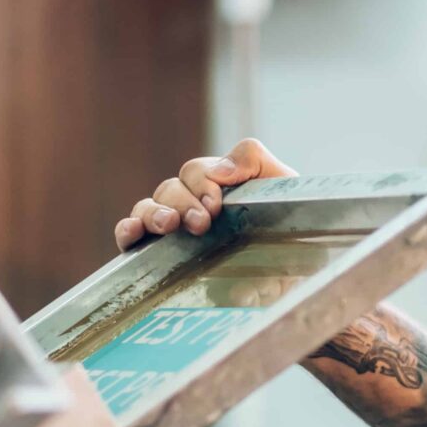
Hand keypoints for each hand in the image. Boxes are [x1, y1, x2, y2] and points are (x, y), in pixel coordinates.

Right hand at [116, 137, 294, 249]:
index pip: (195, 173)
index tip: (216, 205)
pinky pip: (132, 235)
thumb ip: (253, 160)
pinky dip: (127, 231)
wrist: (300, 267)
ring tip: (168, 226)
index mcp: (215, 183)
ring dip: (153, 214)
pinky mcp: (161, 255)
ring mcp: (172, 228)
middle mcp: (189, 203)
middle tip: (201, 223)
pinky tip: (132, 234)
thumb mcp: (280, 184)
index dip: (201, 184)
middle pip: (170, 190)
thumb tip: (218, 169)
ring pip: (147, 208)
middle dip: (183, 203)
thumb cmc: (287, 223)